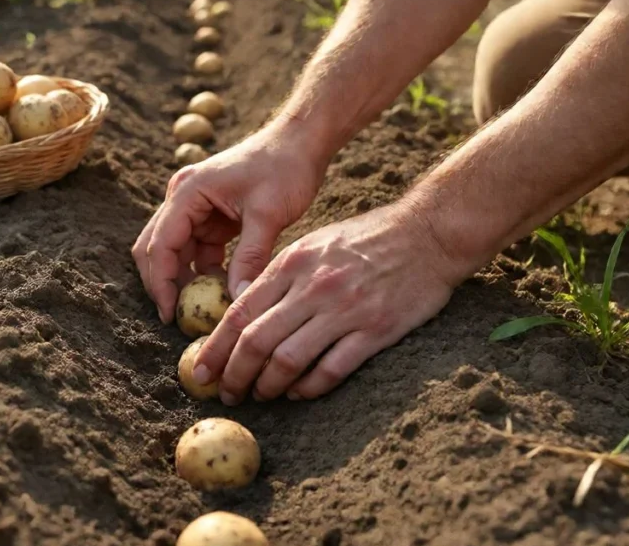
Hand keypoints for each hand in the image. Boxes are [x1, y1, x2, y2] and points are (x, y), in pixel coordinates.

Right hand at [132, 119, 326, 322]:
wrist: (302, 141)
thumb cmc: (285, 167)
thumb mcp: (268, 215)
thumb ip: (250, 258)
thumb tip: (237, 301)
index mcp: (187, 192)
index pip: (160, 245)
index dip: (161, 283)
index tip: (171, 315)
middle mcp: (183, 198)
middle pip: (156, 248)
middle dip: (164, 284)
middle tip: (179, 318)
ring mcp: (196, 207)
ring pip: (176, 253)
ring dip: (186, 280)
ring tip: (204, 309)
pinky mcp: (212, 216)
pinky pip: (198, 251)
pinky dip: (205, 272)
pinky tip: (224, 290)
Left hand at [191, 203, 463, 403]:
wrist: (428, 232)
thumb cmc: (366, 238)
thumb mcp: (313, 243)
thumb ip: (279, 275)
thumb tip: (241, 311)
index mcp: (293, 263)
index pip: (240, 312)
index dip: (214, 347)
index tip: (200, 370)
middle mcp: (313, 287)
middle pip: (256, 340)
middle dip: (234, 373)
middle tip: (226, 392)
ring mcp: (344, 309)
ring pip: (288, 359)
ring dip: (267, 386)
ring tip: (261, 396)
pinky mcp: (376, 330)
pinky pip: (331, 369)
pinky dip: (308, 387)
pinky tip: (298, 393)